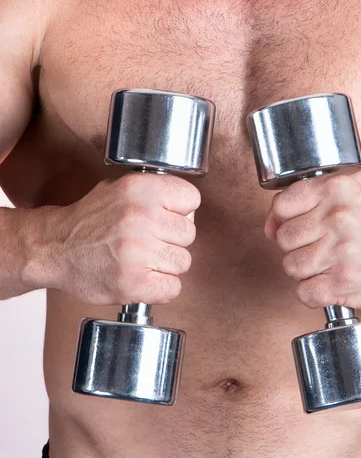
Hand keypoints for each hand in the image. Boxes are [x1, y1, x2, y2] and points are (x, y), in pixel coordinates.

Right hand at [49, 173, 199, 305]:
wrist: (53, 248)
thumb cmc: (90, 220)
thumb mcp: (120, 188)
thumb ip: (155, 193)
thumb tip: (187, 209)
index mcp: (141, 189)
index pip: (191, 199)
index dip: (182, 211)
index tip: (168, 217)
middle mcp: (142, 217)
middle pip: (188, 233)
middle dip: (172, 240)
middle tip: (150, 242)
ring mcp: (138, 252)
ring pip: (183, 261)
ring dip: (166, 265)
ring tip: (144, 260)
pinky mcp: (133, 283)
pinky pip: (173, 288)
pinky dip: (161, 288)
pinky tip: (144, 278)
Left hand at [265, 175, 360, 310]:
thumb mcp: (349, 198)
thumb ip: (306, 203)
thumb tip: (268, 226)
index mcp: (337, 190)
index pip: (282, 205)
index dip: (283, 220)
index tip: (297, 228)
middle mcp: (338, 218)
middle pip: (283, 238)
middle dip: (296, 247)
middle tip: (319, 248)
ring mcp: (341, 252)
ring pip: (291, 266)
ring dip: (304, 271)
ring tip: (326, 266)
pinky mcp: (344, 284)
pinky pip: (303, 292)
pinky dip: (312, 293)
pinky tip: (329, 284)